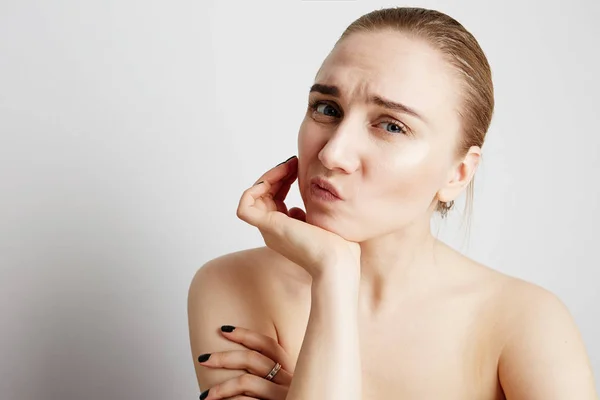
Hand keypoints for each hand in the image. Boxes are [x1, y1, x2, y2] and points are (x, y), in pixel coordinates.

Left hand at [197, 325, 293, 399]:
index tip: (224, 329)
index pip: (269, 345)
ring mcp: (284, 396)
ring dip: (221, 388)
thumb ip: (271, 375)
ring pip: (247, 382)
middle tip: (204, 359)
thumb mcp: (286, 387)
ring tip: (206, 396)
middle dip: (224, 357)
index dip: (246, 334)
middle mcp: (290, 381)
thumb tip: (239, 360)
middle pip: (253, 360)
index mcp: (292, 370)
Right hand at [236, 155, 360, 278]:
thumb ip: (311, 213)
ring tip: (288, 167)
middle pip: (264, 196)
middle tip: (294, 162)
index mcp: (287, 230)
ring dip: (268, 177)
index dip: (284, 180)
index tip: (299, 167)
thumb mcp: (323, 222)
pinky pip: (244, 208)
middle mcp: (274, 231)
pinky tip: (276, 178)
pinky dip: (254, 190)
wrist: (338, 262)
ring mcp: (269, 230)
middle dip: (277, 175)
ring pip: (255, 198)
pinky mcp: (268, 227)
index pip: (276, 199)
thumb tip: (298, 208)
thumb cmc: (340, 248)